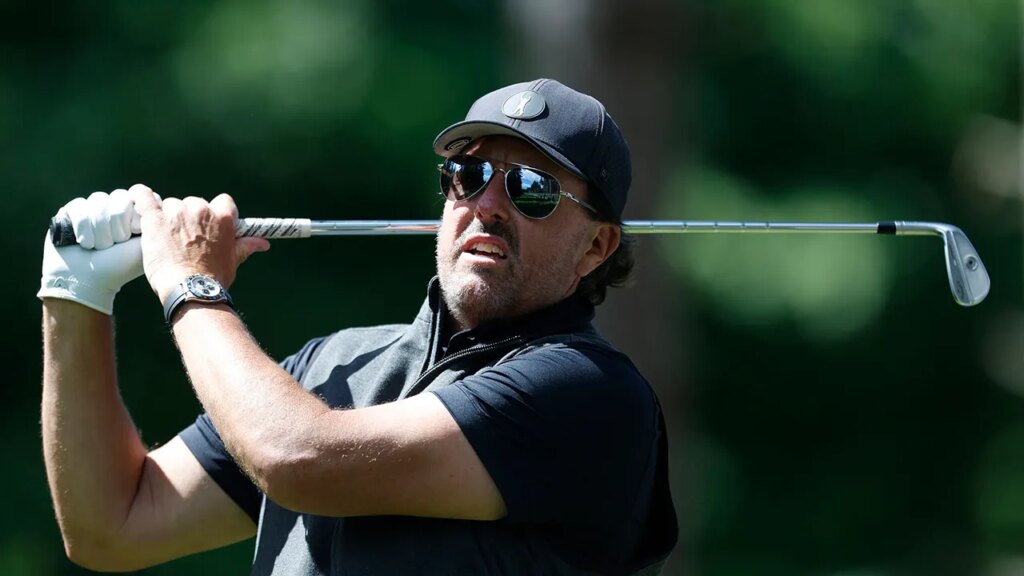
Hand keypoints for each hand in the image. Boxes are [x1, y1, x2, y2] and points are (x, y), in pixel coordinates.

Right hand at [37, 189, 145, 314]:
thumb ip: (155, 222)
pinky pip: (79, 207)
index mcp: (134, 214)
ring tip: (98, 247)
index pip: (140, 196)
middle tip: (113, 246)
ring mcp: (93, 208)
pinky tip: (82, 243)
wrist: (86, 281)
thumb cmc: (119, 266)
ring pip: (99, 201)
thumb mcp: (145, 245)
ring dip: (99, 231)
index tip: (132, 238)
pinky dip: (82, 229)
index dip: (134, 219)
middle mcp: (115, 208)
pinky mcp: (72, 211)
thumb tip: (155, 201)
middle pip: (119, 198)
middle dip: (117, 228)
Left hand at [129, 185, 269, 302]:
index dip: (214, 212)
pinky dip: (139, 196)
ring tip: (164, 238)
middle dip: (189, 218)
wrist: (191, 289)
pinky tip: (136, 197)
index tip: (208, 224)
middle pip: (193, 203)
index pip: (222, 202)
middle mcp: (201, 210)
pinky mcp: (155, 220)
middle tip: (184, 239)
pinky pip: (144, 198)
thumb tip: (264, 244)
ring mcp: (177, 213)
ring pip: (170, 205)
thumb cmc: (214, 277)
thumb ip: (247, 246)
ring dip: (167, 218)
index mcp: (223, 217)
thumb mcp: (234, 260)